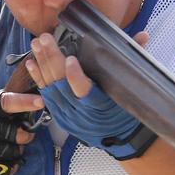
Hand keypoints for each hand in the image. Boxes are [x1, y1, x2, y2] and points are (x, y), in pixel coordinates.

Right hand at [0, 90, 42, 174]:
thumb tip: (26, 95)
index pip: (6, 103)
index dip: (25, 102)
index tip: (41, 102)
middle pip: (15, 133)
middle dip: (25, 135)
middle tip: (25, 135)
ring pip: (12, 152)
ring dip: (18, 151)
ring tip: (14, 148)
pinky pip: (5, 169)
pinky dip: (11, 167)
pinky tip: (8, 162)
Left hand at [25, 32, 155, 159]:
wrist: (117, 138)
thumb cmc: (125, 111)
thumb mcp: (130, 89)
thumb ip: (134, 61)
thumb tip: (144, 36)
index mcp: (99, 104)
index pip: (85, 91)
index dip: (76, 77)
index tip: (70, 60)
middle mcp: (80, 111)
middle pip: (62, 84)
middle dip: (52, 60)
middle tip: (45, 38)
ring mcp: (67, 113)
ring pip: (51, 87)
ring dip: (42, 64)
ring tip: (37, 43)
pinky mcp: (59, 113)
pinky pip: (45, 94)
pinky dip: (37, 77)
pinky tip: (30, 62)